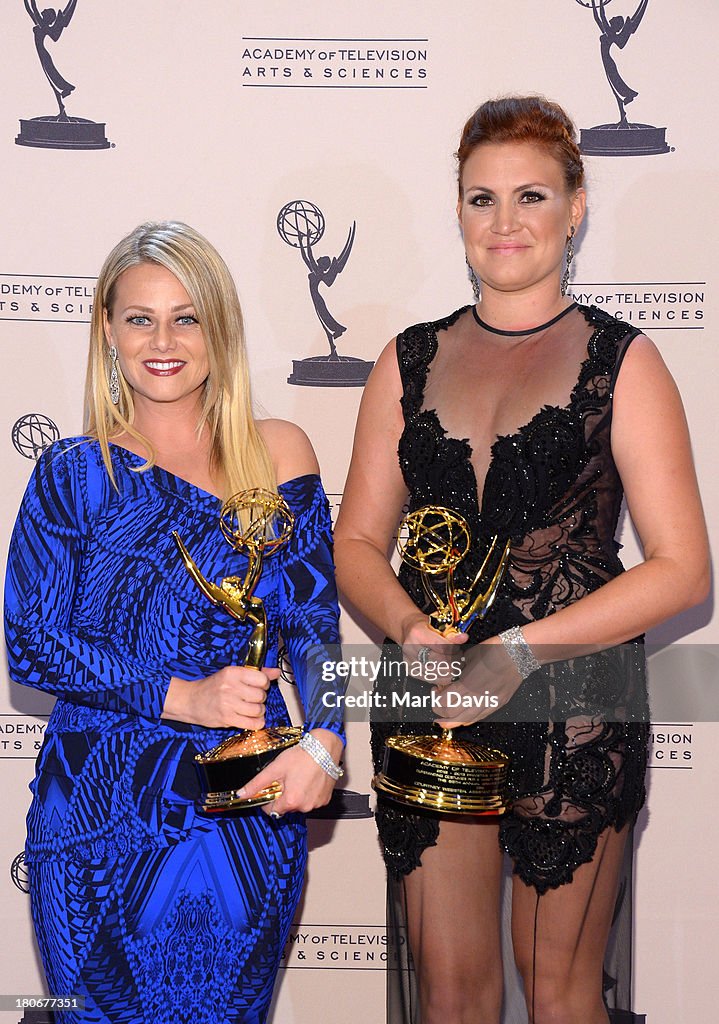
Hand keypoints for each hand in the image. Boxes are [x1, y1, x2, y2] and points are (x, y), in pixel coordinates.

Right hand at [161, 666, 278, 728]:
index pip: (261, 679)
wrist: (190, 701)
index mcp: (232, 673)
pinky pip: (252, 723)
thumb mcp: (232, 674)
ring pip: (258, 710)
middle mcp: (230, 687)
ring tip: (251, 709)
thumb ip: (256, 673)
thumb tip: (276, 672)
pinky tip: (251, 719)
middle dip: (260, 699)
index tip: (259, 686)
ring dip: (259, 711)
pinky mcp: (227, 718)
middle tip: (252, 699)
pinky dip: (256, 723)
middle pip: (261, 695)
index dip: (264, 684)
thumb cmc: (212, 687)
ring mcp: (228, 703)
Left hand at [239, 728, 343, 815]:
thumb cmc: (303, 756)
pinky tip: (308, 779)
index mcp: (291, 801)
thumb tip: (241, 794)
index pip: (270, 810)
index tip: (272, 787)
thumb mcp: (275, 768)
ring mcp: (316, 804)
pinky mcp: (325, 800)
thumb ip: (257, 784)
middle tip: (286, 778)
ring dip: (295, 795)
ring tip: (298, 777)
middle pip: (285, 807)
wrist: (325, 748)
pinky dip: (308, 793)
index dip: (268, 798)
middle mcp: (305, 806)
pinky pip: (311, 801)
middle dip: (283, 795)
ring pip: (299, 804)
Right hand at [401, 614, 467, 685]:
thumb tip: (464, 638)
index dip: (455, 649)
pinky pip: (433, 679)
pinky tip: (448, 670)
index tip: (460, 647)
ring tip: (455, 662)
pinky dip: (444, 677)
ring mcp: (410, 662)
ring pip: (439, 673)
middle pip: (442, 662)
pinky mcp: (412, 671)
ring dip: (452, 669)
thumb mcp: (436, 624)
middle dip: (456, 660)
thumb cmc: (423, 626)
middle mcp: (411, 649)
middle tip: (459, 656)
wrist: (407, 631)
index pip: (443, 647)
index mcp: (418, 634)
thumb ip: (450, 633)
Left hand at [434, 636, 521, 727]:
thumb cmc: (493, 650)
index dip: (436, 699)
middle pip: (452, 716)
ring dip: (452, 720)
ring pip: (466, 721)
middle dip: (440, 712)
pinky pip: (479, 717)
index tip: (436, 690)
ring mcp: (489, 703)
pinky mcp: (498, 704)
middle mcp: (478, 697)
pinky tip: (463, 715)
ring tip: (445, 717)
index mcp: (468, 685)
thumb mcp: (468, 657)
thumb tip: (448, 678)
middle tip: (437, 704)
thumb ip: (456, 670)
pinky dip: (468, 719)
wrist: (517, 653)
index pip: (444, 702)